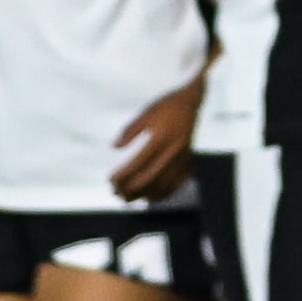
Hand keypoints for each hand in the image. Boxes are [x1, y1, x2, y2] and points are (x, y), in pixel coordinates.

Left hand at [110, 73, 204, 204]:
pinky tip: (150, 198)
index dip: (123, 174)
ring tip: (127, 198)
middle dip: (131, 188)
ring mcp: (183, 157)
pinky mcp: (189, 161)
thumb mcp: (145, 112)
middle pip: (150, 177)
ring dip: (144, 194)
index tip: (110, 180)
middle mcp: (173, 150)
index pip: (139, 162)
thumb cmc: (165, 106)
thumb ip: (130, 130)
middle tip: (115, 192)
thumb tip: (114, 147)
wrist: (191, 102)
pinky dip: (163, 194)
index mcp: (161, 137)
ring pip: (163, 184)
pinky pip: (177, 184)